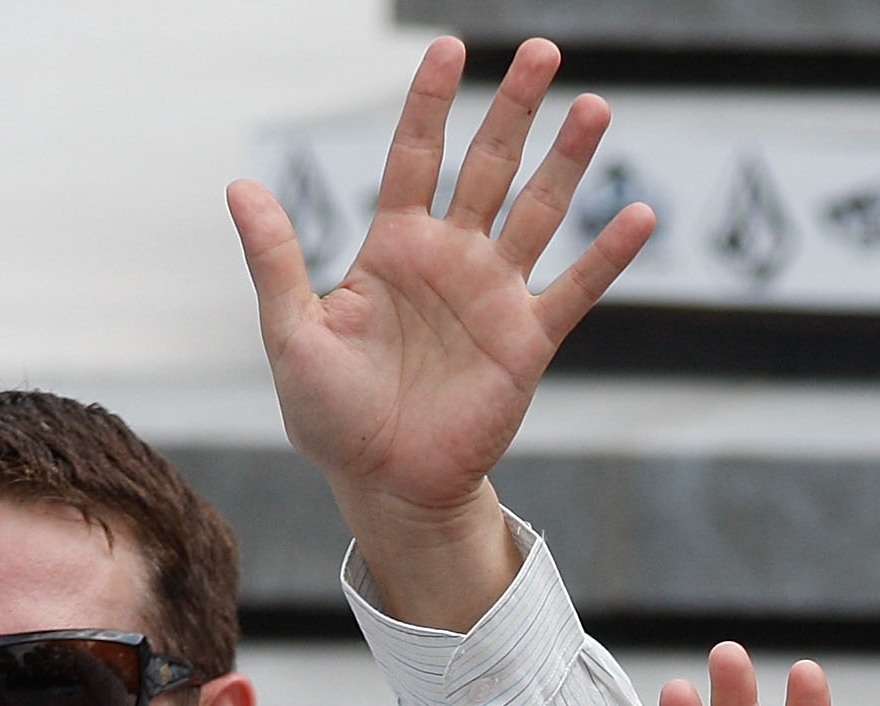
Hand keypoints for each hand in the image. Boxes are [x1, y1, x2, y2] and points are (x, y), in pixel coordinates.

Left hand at [227, 37, 652, 622]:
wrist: (384, 484)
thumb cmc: (332, 416)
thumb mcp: (291, 333)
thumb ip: (275, 258)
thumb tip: (240, 186)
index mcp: (392, 247)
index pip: (415, 154)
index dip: (431, 102)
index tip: (449, 47)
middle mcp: (450, 258)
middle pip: (489, 164)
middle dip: (515, 107)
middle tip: (543, 51)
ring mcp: (493, 295)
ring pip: (539, 211)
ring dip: (568, 161)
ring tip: (594, 107)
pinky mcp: (527, 341)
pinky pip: (575, 289)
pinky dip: (608, 255)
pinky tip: (639, 215)